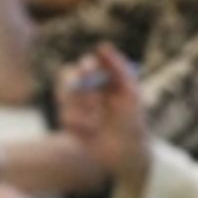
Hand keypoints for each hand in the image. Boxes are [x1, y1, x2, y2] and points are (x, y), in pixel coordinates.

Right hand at [56, 45, 148, 183]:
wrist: (127, 152)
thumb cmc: (133, 120)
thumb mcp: (130, 92)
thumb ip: (118, 67)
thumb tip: (102, 45)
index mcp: (101, 80)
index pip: (86, 64)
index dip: (85, 66)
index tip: (91, 71)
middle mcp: (86, 90)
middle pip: (67, 76)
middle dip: (78, 87)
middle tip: (94, 101)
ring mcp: (76, 106)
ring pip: (64, 97)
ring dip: (83, 110)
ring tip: (99, 121)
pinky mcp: (69, 123)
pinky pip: (65, 116)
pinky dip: (81, 124)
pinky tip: (93, 131)